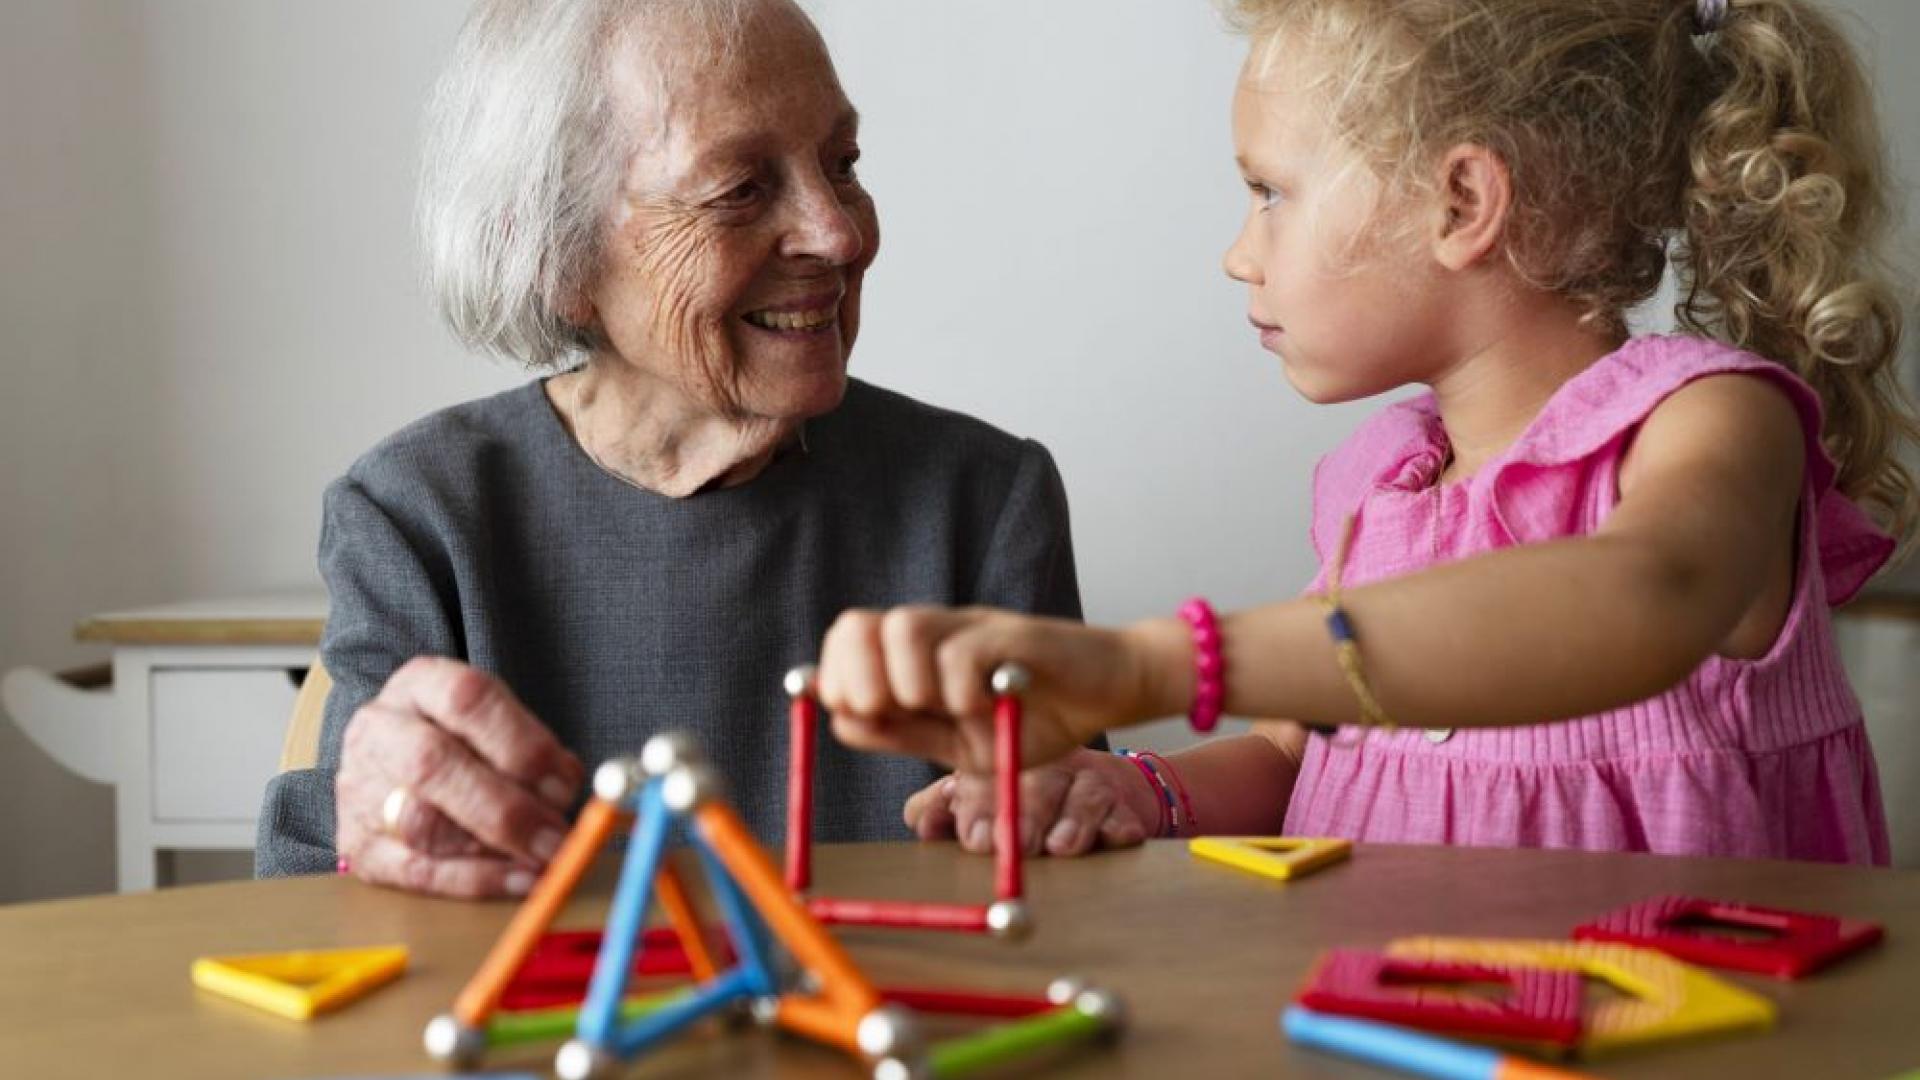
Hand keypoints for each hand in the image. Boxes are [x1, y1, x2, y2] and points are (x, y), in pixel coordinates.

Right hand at [335, 657, 584, 897]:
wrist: (394, 765)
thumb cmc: (463, 740)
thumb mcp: (497, 722)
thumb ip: (533, 751)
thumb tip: (566, 788)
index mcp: (419, 684)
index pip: (467, 699)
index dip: (522, 743)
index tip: (565, 783)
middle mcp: (379, 730)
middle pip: (431, 763)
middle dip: (504, 807)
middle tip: (555, 836)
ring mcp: (359, 788)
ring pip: (421, 824)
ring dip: (495, 847)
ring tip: (544, 857)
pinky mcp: (357, 844)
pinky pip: (417, 871)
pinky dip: (477, 880)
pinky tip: (520, 880)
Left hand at [818, 606, 1185, 771]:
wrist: (1109, 693)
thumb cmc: (1036, 718)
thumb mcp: (957, 744)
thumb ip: (901, 732)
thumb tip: (839, 718)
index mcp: (916, 656)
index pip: (847, 640)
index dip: (832, 676)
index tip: (854, 712)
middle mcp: (936, 632)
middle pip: (858, 625)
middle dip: (854, 677)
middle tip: (888, 712)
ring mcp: (973, 626)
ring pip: (902, 628)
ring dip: (906, 682)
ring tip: (939, 709)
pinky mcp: (1012, 633)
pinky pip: (962, 651)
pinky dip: (960, 689)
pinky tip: (984, 705)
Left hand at [903, 750, 1161, 856]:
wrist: (1111, 789)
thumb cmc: (1035, 795)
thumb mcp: (986, 796)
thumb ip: (946, 809)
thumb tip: (920, 823)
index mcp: (1010, 760)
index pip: (991, 778)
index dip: (979, 806)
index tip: (972, 837)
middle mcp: (1050, 767)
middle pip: (1037, 784)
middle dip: (1024, 815)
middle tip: (1017, 843)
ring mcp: (1091, 783)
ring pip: (1083, 797)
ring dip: (1073, 823)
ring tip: (1062, 846)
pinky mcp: (1126, 805)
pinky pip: (1126, 814)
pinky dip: (1121, 828)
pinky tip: (1117, 837)